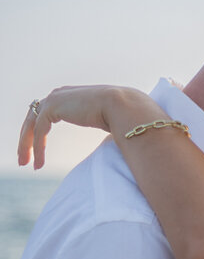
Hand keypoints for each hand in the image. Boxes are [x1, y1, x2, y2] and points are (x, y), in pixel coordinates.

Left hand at [18, 85, 149, 169]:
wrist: (123, 107)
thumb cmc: (122, 117)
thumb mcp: (106, 121)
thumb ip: (100, 123)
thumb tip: (111, 139)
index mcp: (70, 97)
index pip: (45, 114)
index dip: (38, 133)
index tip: (36, 151)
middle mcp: (59, 95)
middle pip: (34, 118)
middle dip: (27, 140)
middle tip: (23, 159)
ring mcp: (54, 99)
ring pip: (31, 124)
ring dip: (26, 145)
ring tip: (25, 164)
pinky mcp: (53, 107)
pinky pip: (39, 131)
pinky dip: (37, 148)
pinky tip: (38, 164)